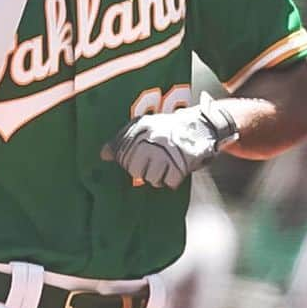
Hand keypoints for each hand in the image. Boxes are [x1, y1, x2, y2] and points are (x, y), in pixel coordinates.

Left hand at [100, 93, 238, 189]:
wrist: (202, 125)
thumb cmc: (170, 129)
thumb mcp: (146, 126)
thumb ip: (123, 140)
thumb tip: (103, 155)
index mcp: (141, 127)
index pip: (121, 153)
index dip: (125, 161)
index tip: (133, 162)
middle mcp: (152, 137)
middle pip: (134, 169)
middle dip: (142, 171)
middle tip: (153, 163)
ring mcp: (167, 150)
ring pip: (150, 178)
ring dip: (158, 176)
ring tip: (165, 165)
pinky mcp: (182, 162)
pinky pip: (168, 182)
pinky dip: (171, 179)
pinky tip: (175, 169)